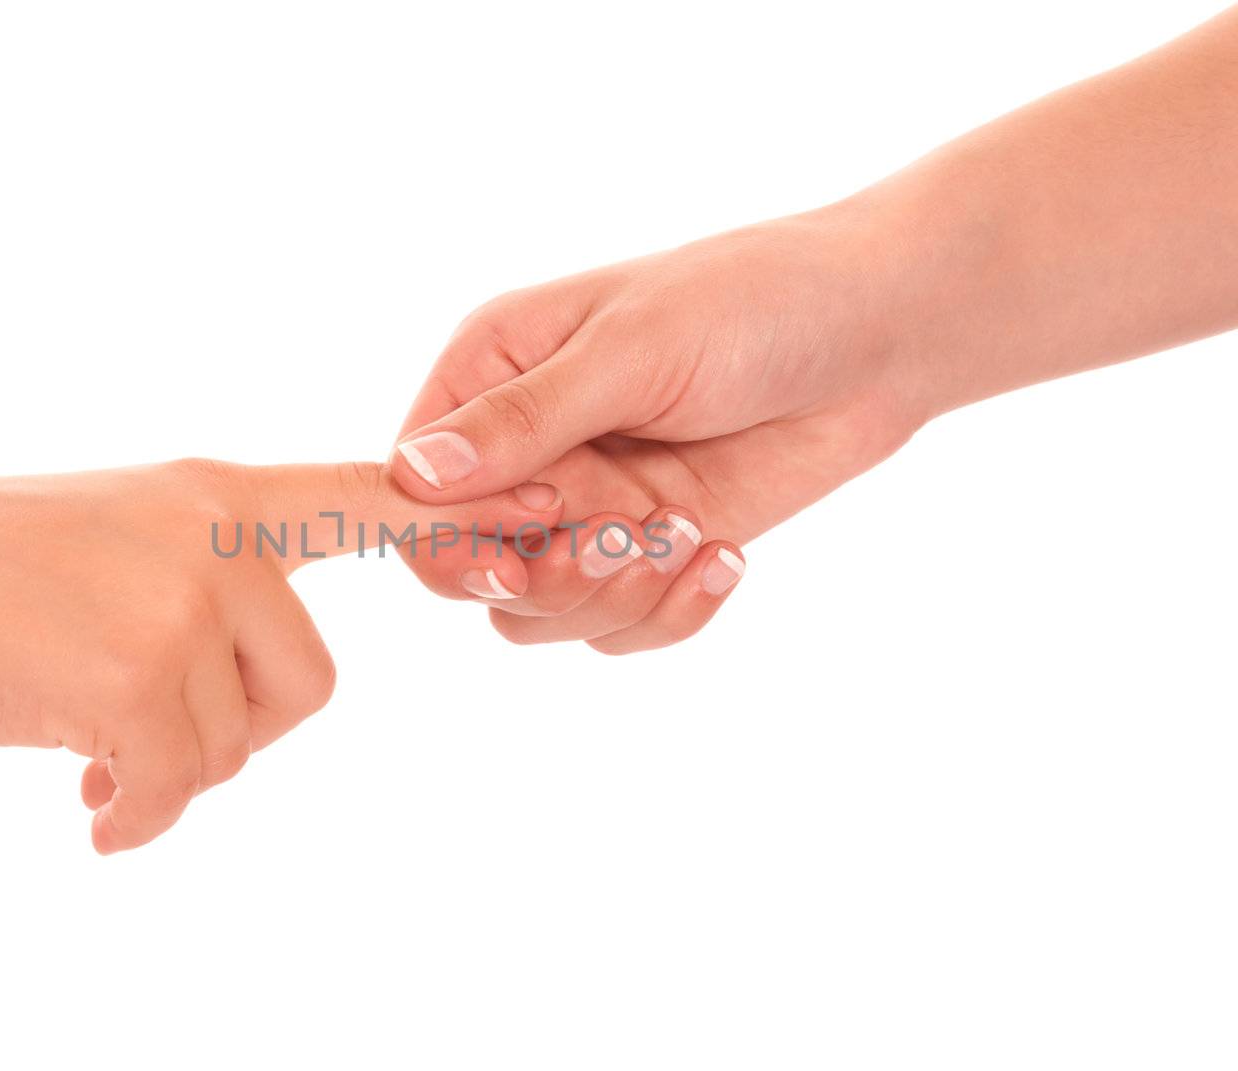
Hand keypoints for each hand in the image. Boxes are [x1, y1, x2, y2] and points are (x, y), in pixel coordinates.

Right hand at [0, 459, 560, 851]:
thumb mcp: (106, 530)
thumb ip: (192, 572)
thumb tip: (231, 669)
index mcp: (215, 493)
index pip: (366, 495)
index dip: (465, 516)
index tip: (563, 510)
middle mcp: (214, 532)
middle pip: (310, 678)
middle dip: (242, 730)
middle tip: (154, 746)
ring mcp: (178, 597)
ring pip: (242, 735)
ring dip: (177, 770)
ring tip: (102, 771)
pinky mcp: (135, 672)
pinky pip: (178, 781)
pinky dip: (139, 815)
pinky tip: (89, 816)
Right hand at [390, 208, 925, 652]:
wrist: (878, 335)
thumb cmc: (751, 303)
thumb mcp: (632, 349)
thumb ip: (526, 418)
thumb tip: (414, 476)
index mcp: (493, 375)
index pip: (413, 486)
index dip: (458, 527)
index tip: (547, 507)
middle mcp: (526, 449)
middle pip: (468, 566)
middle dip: (548, 571)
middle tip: (624, 535)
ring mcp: (586, 506)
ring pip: (536, 614)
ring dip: (610, 596)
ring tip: (686, 536)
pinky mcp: (646, 550)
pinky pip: (614, 628)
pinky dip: (666, 613)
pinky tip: (723, 557)